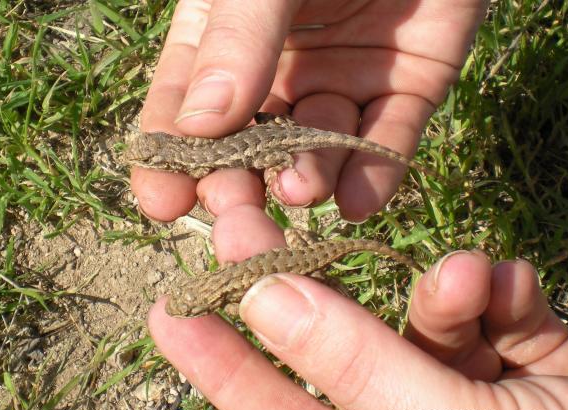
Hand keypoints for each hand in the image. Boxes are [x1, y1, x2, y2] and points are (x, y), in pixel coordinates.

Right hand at [133, 0, 487, 221]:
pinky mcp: (407, 89)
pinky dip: (375, 172)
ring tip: (301, 189)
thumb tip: (197, 125)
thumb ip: (236, 37)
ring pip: (319, 149)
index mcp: (228, 38)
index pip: (187, 105)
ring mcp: (343, 83)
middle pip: (250, 144)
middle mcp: (281, 70)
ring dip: (309, 178)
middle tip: (235, 215)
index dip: (171, 154)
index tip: (160, 200)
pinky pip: (388, 138)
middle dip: (240, 183)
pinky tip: (359, 200)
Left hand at [148, 206, 567, 409]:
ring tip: (474, 281)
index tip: (170, 309)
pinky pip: (494, 311)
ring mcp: (462, 389)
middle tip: (241, 221)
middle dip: (302, 284)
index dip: (222, 366)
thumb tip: (265, 299)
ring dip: (447, 296)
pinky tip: (519, 292)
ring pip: (424, 320)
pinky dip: (507, 296)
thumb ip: (356, 367)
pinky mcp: (517, 357)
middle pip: (338, 347)